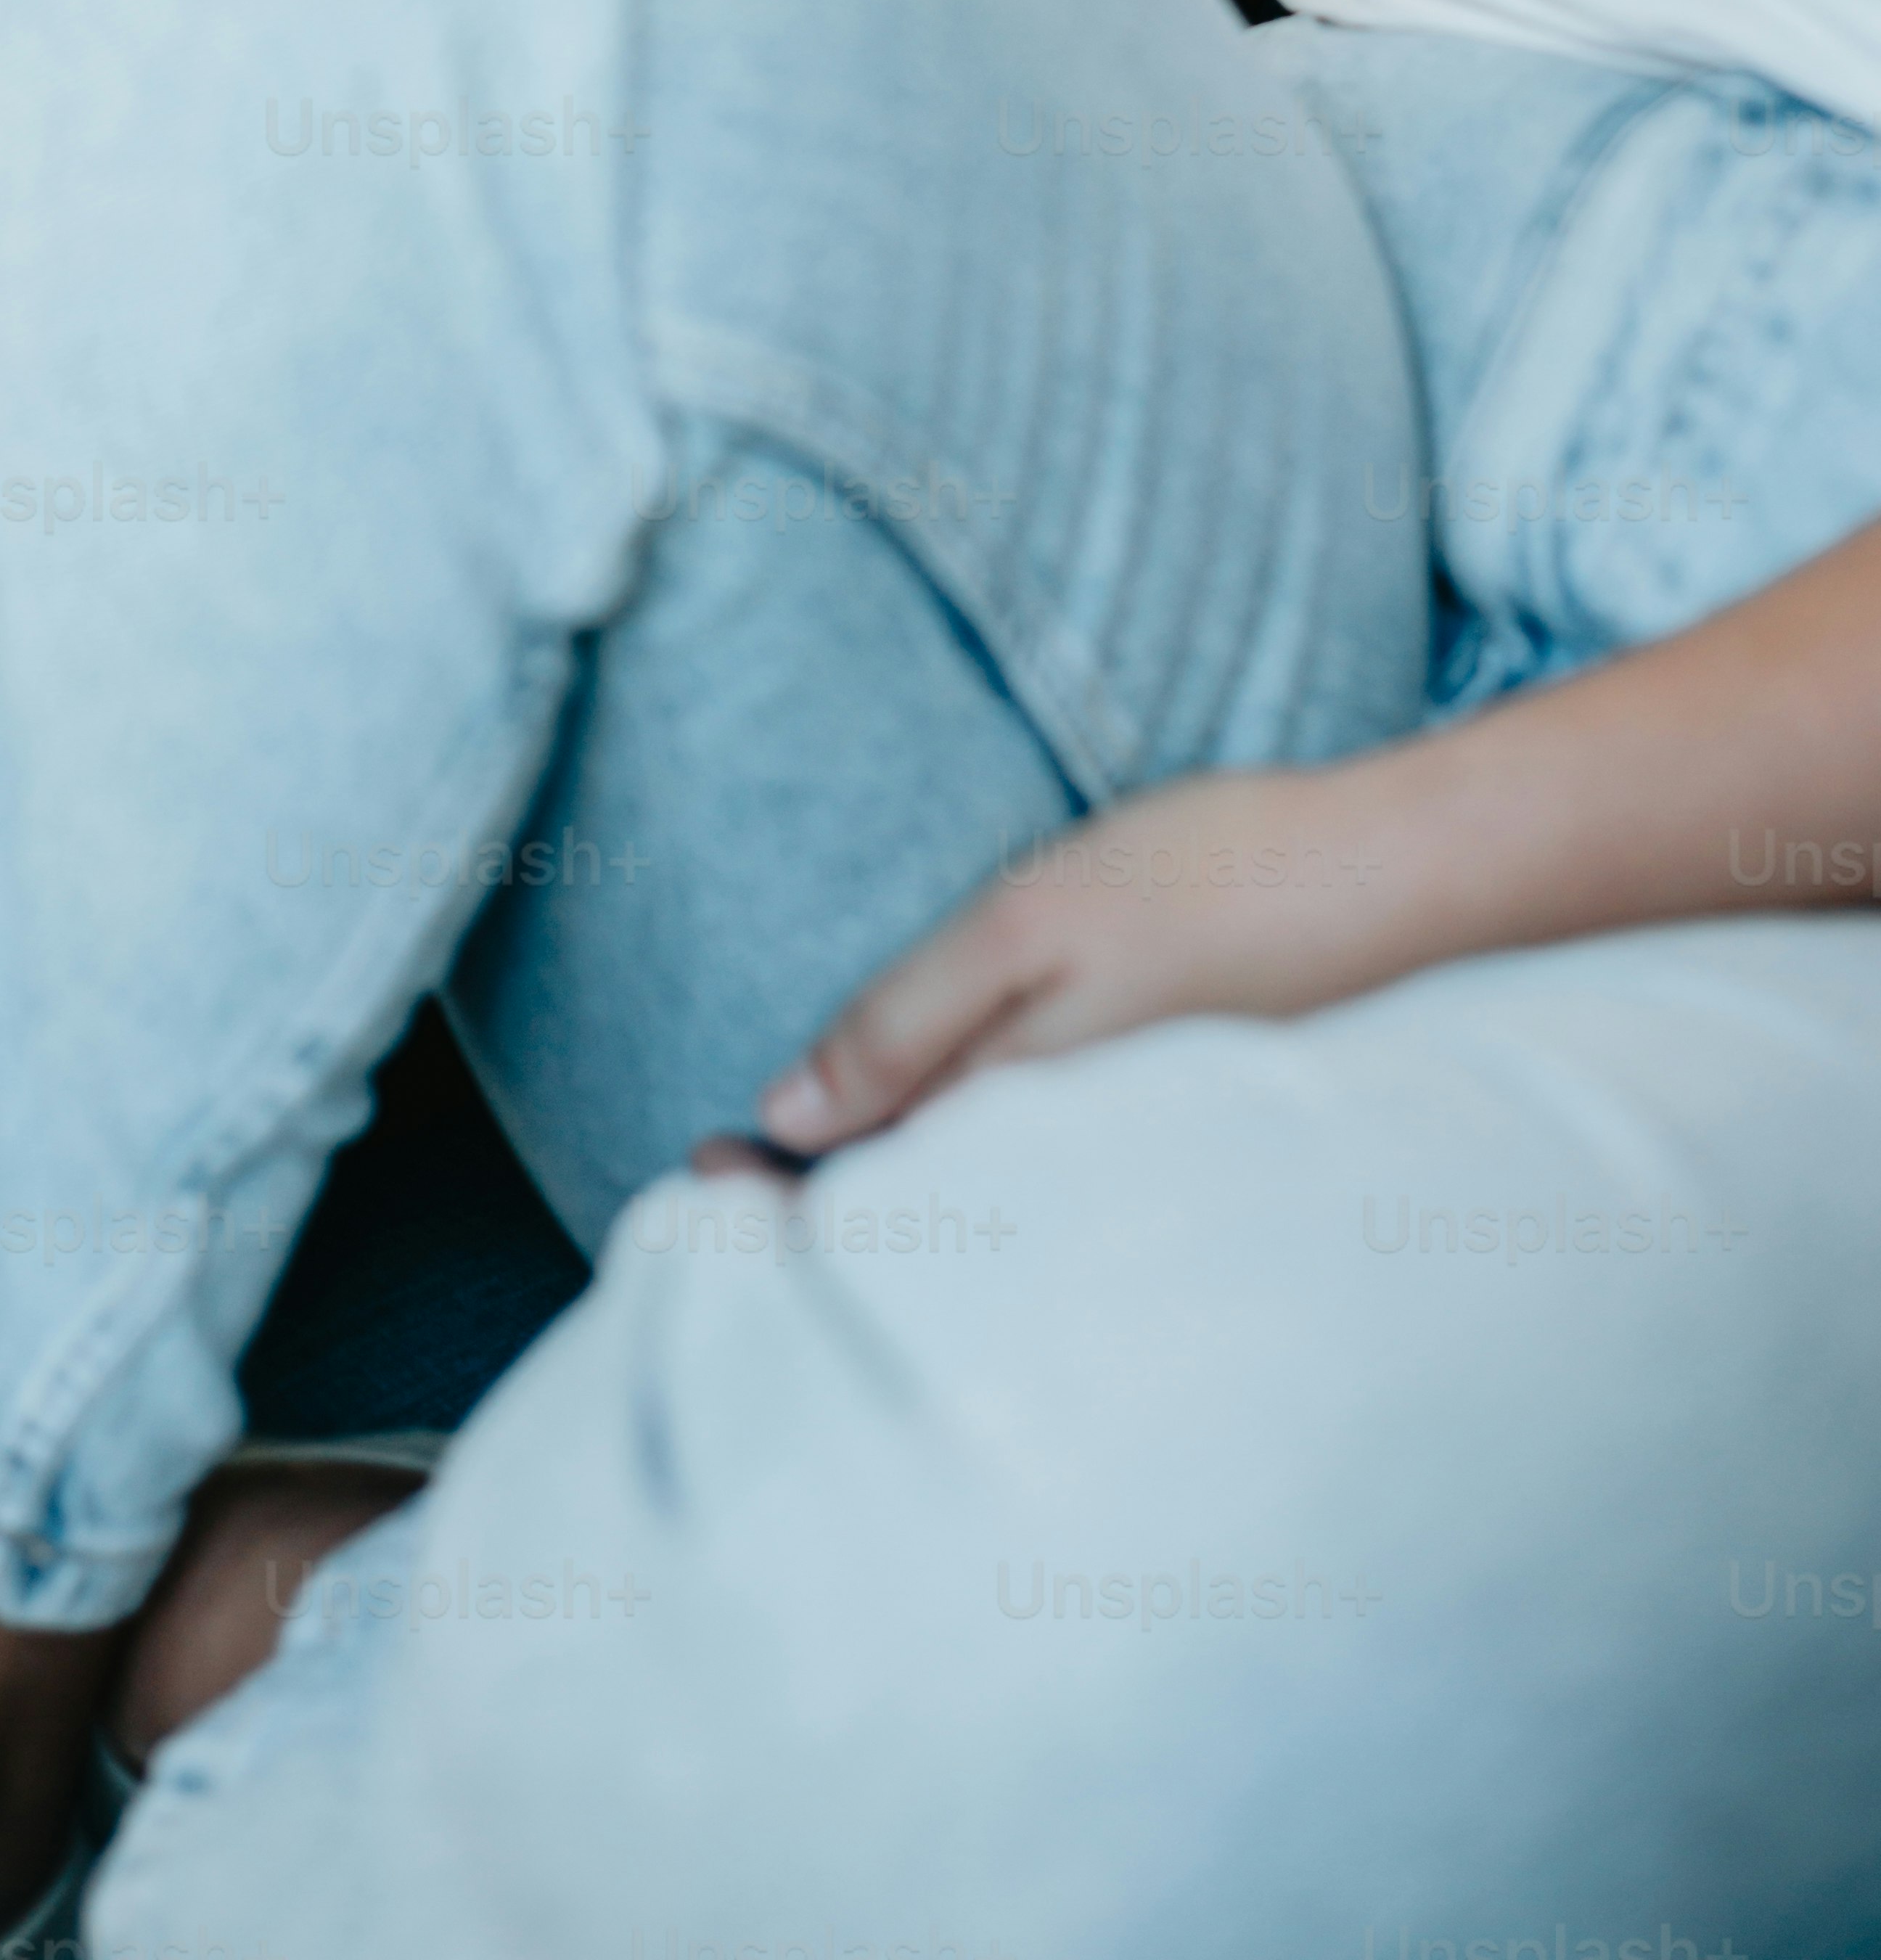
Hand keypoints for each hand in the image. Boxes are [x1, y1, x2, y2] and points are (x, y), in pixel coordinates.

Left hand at [749, 761, 1431, 1153]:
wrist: (1415, 885)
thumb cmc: (1217, 881)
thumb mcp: (1029, 925)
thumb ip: (904, 1024)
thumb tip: (785, 1118)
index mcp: (1022, 1133)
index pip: (866, 1213)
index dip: (769, 1207)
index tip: (695, 1167)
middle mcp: (1078, 1182)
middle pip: (924, 1229)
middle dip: (820, 1218)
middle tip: (720, 1178)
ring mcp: (1137, 1169)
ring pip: (989, 1217)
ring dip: (902, 1203)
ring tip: (814, 1171)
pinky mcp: (1183, 1145)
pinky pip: (1055, 1190)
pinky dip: (983, 1177)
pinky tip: (963, 1140)